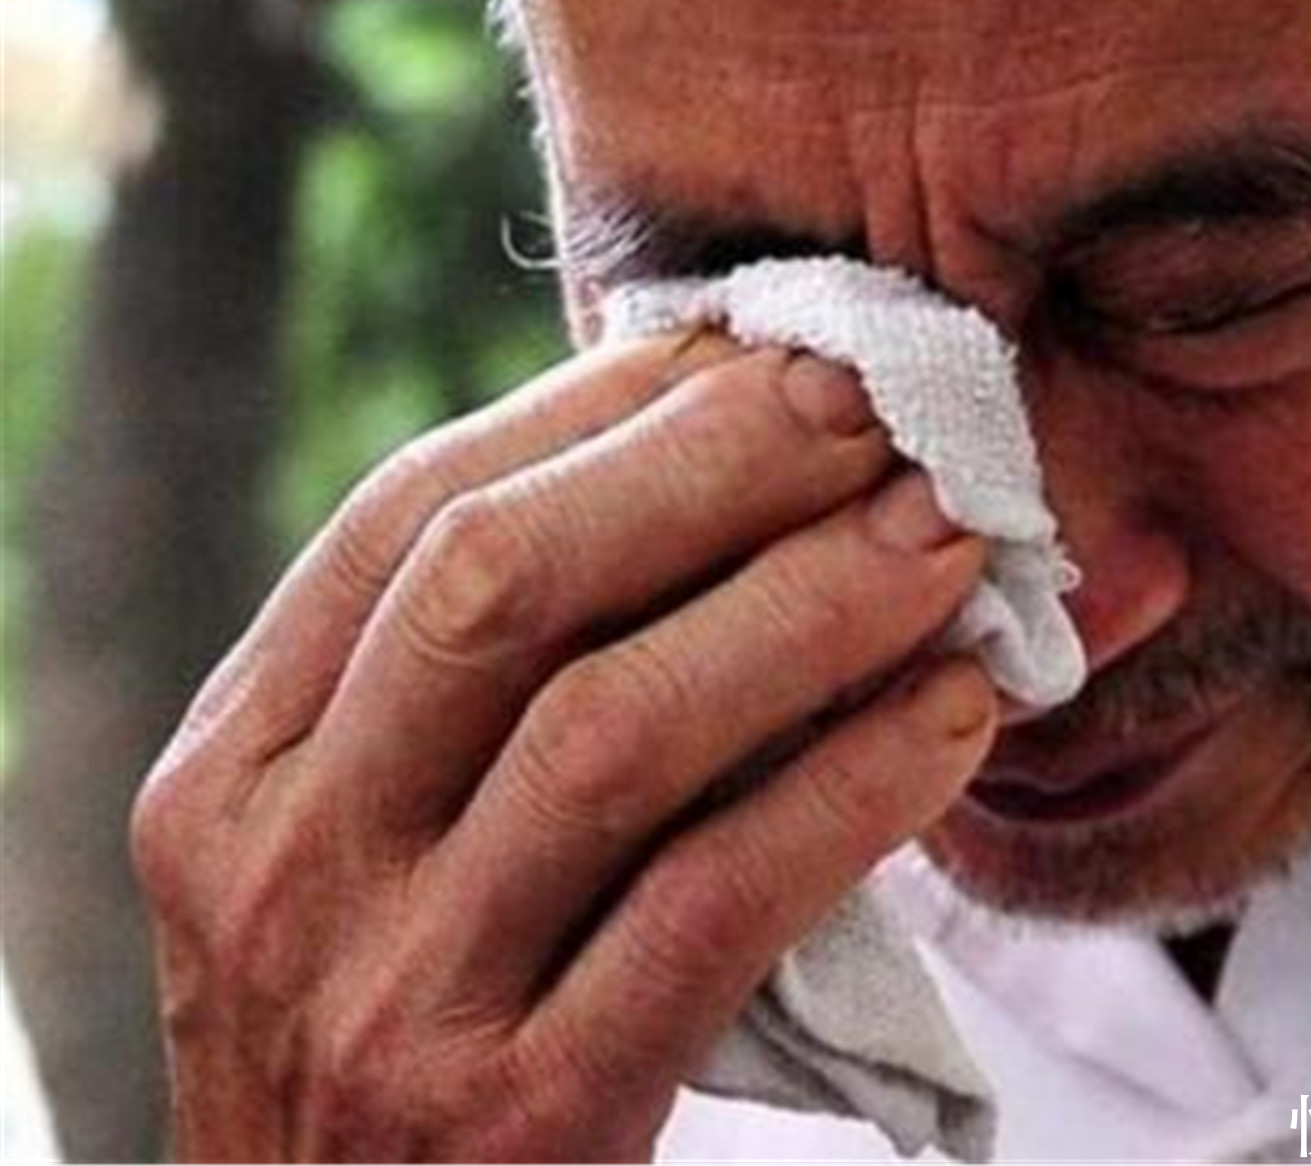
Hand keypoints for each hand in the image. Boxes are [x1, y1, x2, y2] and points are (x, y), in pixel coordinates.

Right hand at [130, 334, 995, 1159]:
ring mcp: (390, 1004)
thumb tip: (733, 484)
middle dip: (713, 465)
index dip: (598, 413)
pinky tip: (956, 716)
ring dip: (808, 606)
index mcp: (231, 778)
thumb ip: (493, 703)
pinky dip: (848, 789)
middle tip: (877, 403)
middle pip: (503, 582)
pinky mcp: (523, 1124)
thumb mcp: (384, 865)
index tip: (756, 346)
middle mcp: (280, 875)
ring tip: (948, 537)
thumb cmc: (415, 1047)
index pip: (412, 523)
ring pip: (613, 729)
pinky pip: (713, 907)